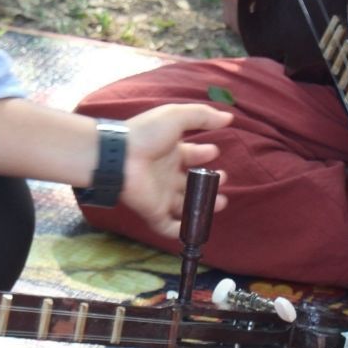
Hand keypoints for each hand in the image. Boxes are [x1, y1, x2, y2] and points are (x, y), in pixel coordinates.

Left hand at [122, 103, 232, 237]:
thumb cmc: (147, 134)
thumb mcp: (177, 116)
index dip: (204, 154)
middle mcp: (166, 174)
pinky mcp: (154, 212)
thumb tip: (228, 118)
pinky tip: (197, 228)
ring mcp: (160, 195)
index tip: (215, 152)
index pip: (191, 155)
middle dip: (209, 182)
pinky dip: (182, 231)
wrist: (119, 156)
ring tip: (221, 202)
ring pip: (186, 205)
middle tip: (223, 179)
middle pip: (191, 182)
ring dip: (203, 205)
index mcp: (170, 153)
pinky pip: (169, 227)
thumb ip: (202, 116)